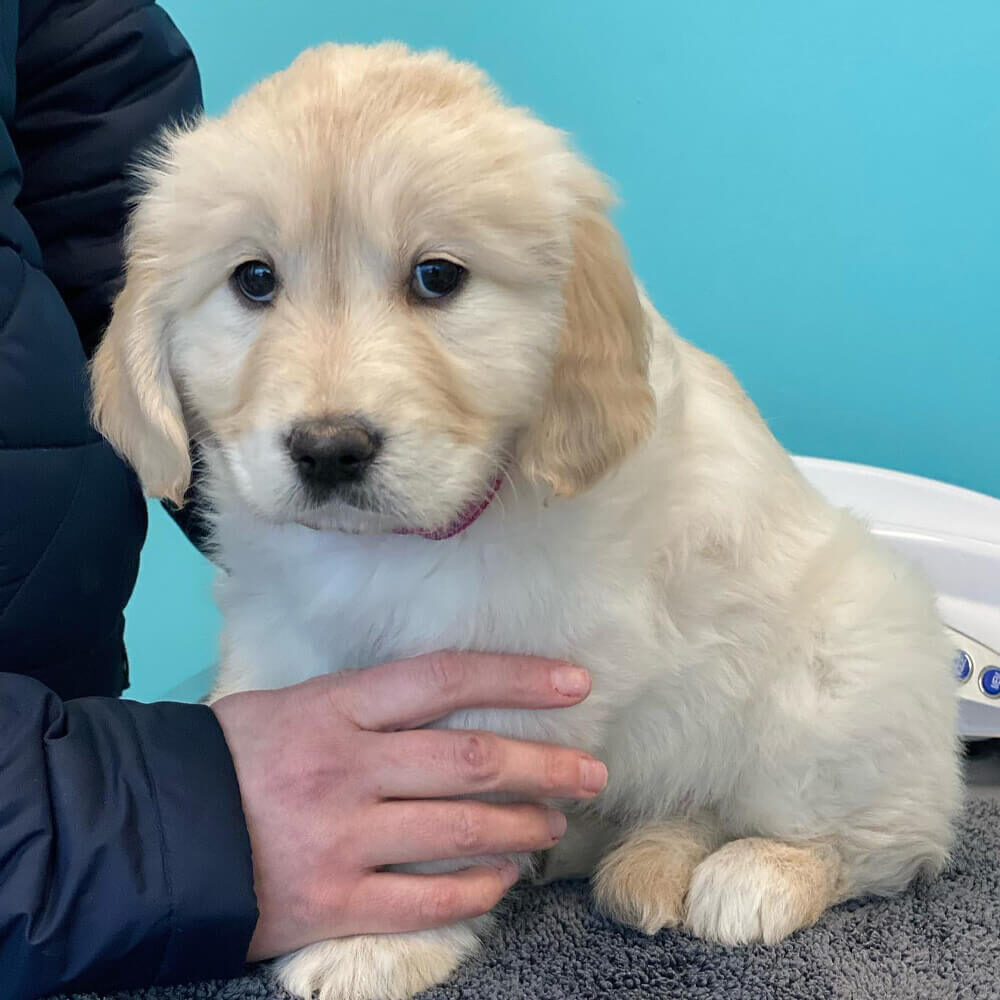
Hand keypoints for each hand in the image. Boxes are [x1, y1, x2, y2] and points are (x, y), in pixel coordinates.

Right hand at [210, 652, 607, 960]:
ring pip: (460, 829)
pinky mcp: (332, 902)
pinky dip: (477, 888)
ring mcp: (342, 838)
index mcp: (336, 708)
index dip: (516, 677)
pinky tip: (505, 877)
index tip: (574, 684)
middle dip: (545, 765)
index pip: (444, 679)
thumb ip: (366, 705)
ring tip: (556, 822)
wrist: (153, 832)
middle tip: (590, 772)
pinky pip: (426, 898)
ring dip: (522, 825)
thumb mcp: (293, 705)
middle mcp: (347, 767)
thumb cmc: (231, 758)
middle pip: (470, 760)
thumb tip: (450, 705)